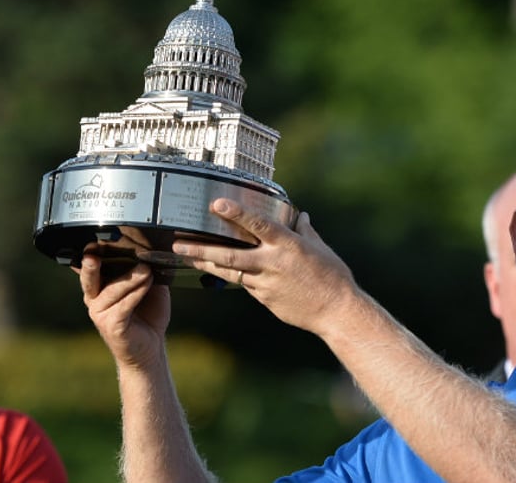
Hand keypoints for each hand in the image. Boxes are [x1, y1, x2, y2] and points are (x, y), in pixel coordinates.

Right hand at [77, 253, 171, 369]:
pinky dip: (136, 293)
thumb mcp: (147, 286)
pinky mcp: (112, 325)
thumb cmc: (147, 314)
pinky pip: (123, 305)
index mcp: (99, 286)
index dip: (89, 254)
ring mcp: (100, 313)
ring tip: (145, 269)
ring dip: (130, 278)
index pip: (90, 267)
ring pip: (113, 290)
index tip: (92, 241)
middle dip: (90, 265)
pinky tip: (147, 283)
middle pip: (89, 278)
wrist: (150, 347)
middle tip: (93, 253)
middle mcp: (94, 298)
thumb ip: (143, 270)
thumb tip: (150, 250)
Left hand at [173, 198, 358, 333]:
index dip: (235, 213)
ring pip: (230, 272)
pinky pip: (245, 285)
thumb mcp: (321, 249)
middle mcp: (272, 263)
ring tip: (186, 256)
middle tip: (178, 243)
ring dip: (206, 264)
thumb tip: (301, 216)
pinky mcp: (264, 299)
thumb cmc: (333, 277)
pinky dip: (231, 277)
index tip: (215, 203)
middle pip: (230, 255)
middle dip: (201, 249)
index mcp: (288, 245)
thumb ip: (306, 232)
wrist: (337, 312)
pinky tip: (217, 271)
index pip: (257, 224)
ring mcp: (266, 283)